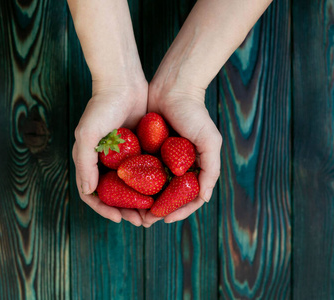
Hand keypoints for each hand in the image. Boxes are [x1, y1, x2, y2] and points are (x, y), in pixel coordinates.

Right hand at [72, 79, 147, 225]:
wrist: (123, 82)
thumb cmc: (101, 107)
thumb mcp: (88, 135)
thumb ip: (85, 163)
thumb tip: (89, 192)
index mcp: (90, 161)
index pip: (93, 194)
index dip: (104, 208)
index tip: (119, 218)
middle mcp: (105, 162)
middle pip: (114, 194)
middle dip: (126, 209)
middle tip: (141, 220)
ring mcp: (123, 156)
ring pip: (131, 186)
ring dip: (139, 201)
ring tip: (153, 211)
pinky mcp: (138, 149)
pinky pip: (144, 171)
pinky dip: (150, 184)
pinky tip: (162, 191)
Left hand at [142, 82, 221, 226]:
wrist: (173, 88)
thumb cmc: (195, 114)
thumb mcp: (210, 141)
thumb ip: (211, 169)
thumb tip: (205, 197)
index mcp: (193, 168)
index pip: (187, 198)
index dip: (178, 211)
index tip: (165, 219)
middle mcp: (176, 167)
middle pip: (166, 197)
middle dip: (156, 211)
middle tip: (143, 220)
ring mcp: (160, 159)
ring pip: (150, 188)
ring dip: (141, 202)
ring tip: (131, 211)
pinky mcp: (144, 150)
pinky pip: (136, 171)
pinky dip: (131, 183)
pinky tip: (122, 191)